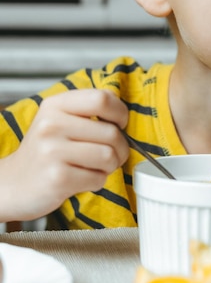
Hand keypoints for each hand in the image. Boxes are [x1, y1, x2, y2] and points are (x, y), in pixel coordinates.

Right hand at [0, 89, 128, 221]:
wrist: (13, 183)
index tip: (119, 124)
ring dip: (110, 166)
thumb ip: (88, 112)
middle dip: (120, 148)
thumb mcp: (59, 120)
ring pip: (108, 156)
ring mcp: (53, 151)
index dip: (120, 113)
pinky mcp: (57, 178)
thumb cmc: (45, 152)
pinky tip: (82, 179)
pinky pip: (98, 178)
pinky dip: (97, 182)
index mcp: (56, 105)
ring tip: (95, 167)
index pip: (102, 98)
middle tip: (110, 155)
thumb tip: (125, 116)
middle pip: (111, 132)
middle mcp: (52, 124)